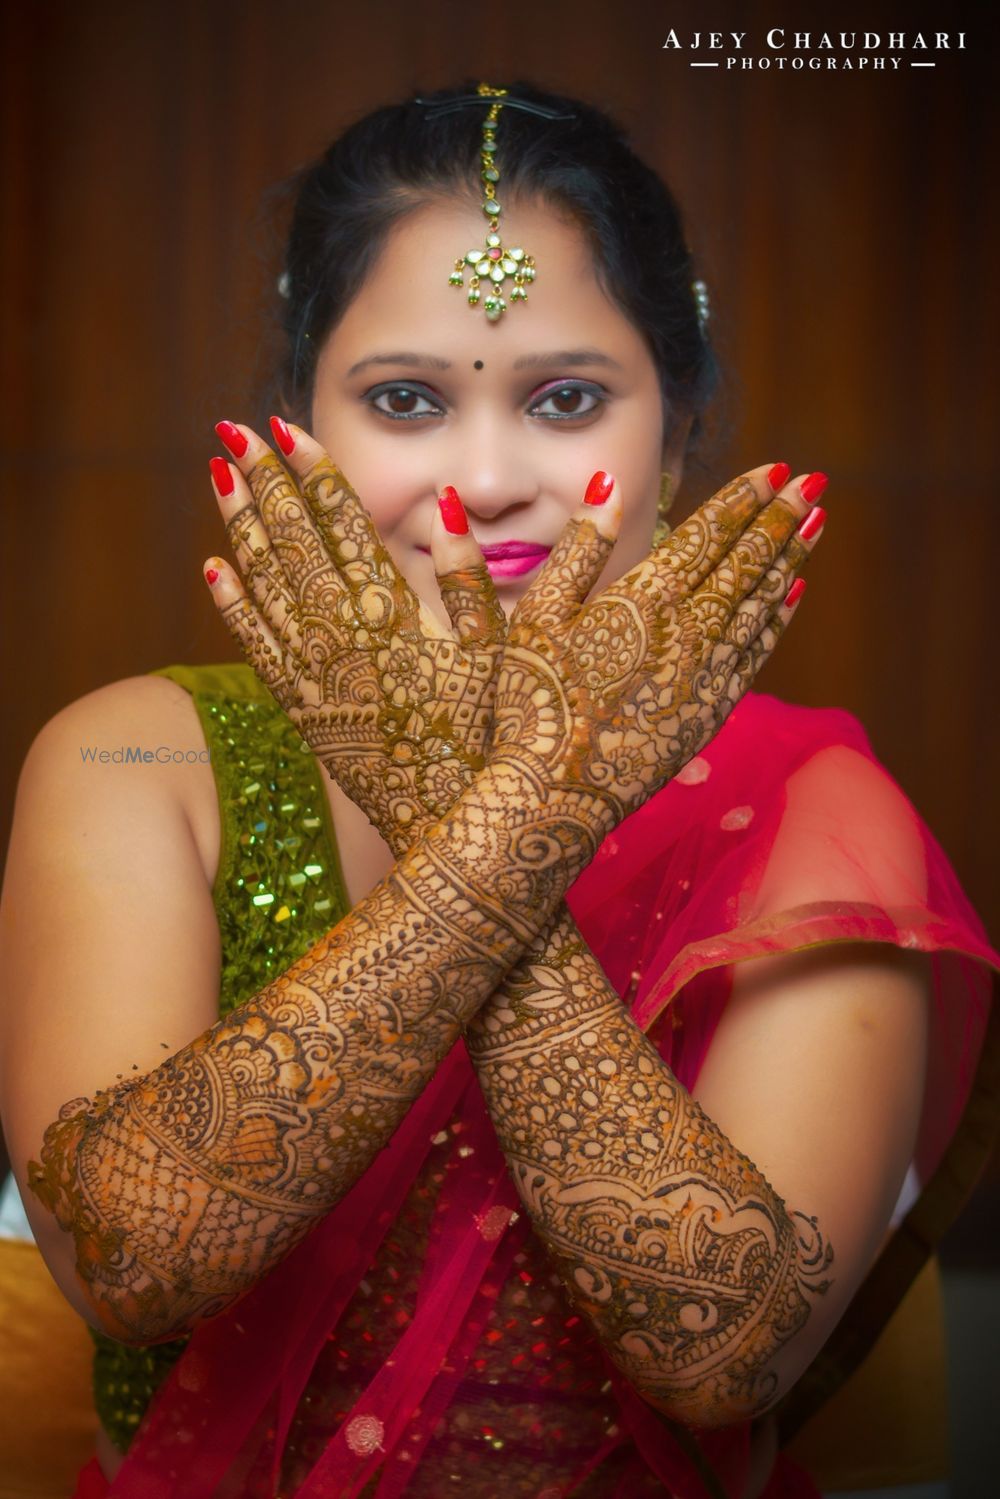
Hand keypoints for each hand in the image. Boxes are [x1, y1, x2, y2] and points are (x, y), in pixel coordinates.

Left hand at [203, 420, 504, 855]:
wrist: (450, 826)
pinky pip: (253, 644)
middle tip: (234, 429)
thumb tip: (446, 504)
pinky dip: (232, 603)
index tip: (287, 428)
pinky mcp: (297, 708)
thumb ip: (469, 577)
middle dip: (263, 480)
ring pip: (263, 582)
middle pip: (293, 540)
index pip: (343, 523)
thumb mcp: (497, 653)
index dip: (315, 471)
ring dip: (239, 525)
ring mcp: (312, 671)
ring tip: (217, 476)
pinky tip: (214, 568)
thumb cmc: (486, 737)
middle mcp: (343, 634)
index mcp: (393, 610)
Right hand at [489, 464, 823, 839]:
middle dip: (779, 518)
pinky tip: (792, 593)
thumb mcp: (537, 615)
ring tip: (814, 524)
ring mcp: (705, 673)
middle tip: (812, 484)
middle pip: (744, 563)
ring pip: (761, 604)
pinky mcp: (711, 711)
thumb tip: (608, 488)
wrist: (554, 793)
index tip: (775, 470)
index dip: (743, 500)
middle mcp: (685, 631)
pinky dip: (779, 616)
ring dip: (790, 558)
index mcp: (641, 599)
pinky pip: (758, 652)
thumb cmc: (533, 701)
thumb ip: (578, 550)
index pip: (705, 536)